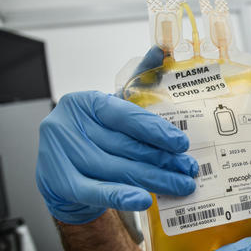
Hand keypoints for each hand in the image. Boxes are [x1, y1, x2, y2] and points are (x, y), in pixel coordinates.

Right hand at [36, 90, 197, 223]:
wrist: (63, 172)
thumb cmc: (94, 134)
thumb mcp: (114, 106)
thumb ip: (139, 79)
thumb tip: (163, 50)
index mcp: (83, 103)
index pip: (124, 115)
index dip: (156, 130)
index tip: (182, 143)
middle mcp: (67, 127)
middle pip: (125, 146)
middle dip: (163, 159)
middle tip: (189, 168)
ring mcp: (61, 156)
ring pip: (118, 170)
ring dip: (154, 179)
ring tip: (181, 185)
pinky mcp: (61, 184)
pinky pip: (98, 192)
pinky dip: (122, 196)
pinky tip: (145, 200)